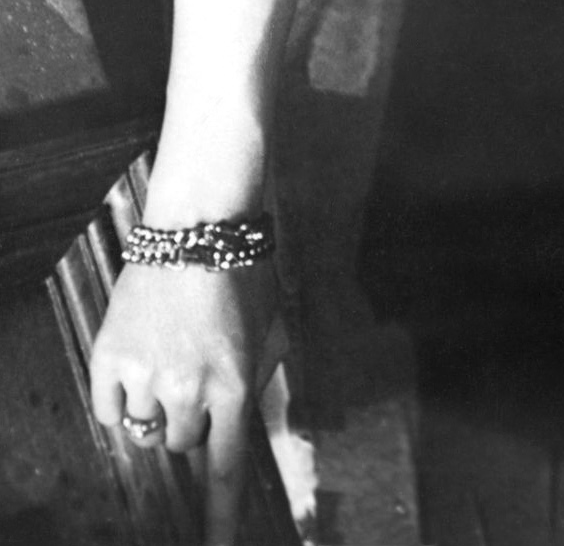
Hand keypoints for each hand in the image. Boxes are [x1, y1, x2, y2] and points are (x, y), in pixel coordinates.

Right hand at [90, 256, 275, 542]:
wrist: (198, 230)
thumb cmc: (245, 279)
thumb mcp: (270, 334)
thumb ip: (255, 386)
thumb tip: (236, 429)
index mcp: (236, 385)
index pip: (227, 469)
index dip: (221, 517)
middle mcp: (190, 388)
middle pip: (183, 446)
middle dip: (192, 424)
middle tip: (198, 378)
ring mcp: (146, 376)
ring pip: (146, 432)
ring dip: (158, 410)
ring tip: (171, 360)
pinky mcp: (109, 360)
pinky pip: (110, 413)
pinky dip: (123, 401)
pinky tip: (138, 367)